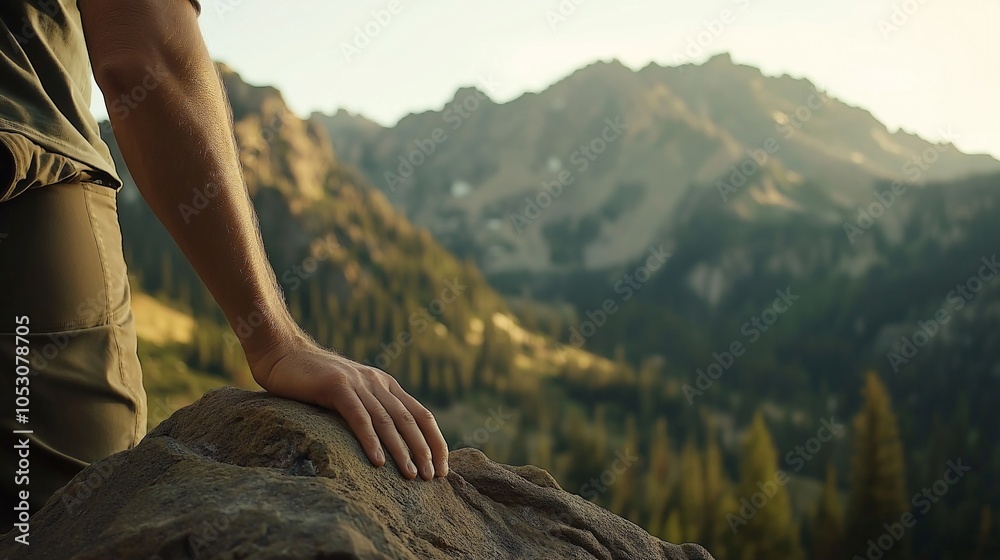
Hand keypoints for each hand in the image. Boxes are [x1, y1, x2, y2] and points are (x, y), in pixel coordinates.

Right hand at [246, 334, 448, 479]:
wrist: (282, 353)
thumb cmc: (313, 379)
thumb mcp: (350, 392)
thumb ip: (369, 408)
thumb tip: (387, 443)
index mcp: (385, 385)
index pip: (422, 415)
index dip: (435, 442)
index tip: (443, 469)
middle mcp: (377, 383)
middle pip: (410, 420)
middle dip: (425, 451)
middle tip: (433, 478)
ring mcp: (358, 383)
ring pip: (388, 421)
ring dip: (402, 451)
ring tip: (412, 476)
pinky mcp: (336, 387)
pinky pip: (359, 417)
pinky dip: (371, 441)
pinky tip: (377, 463)